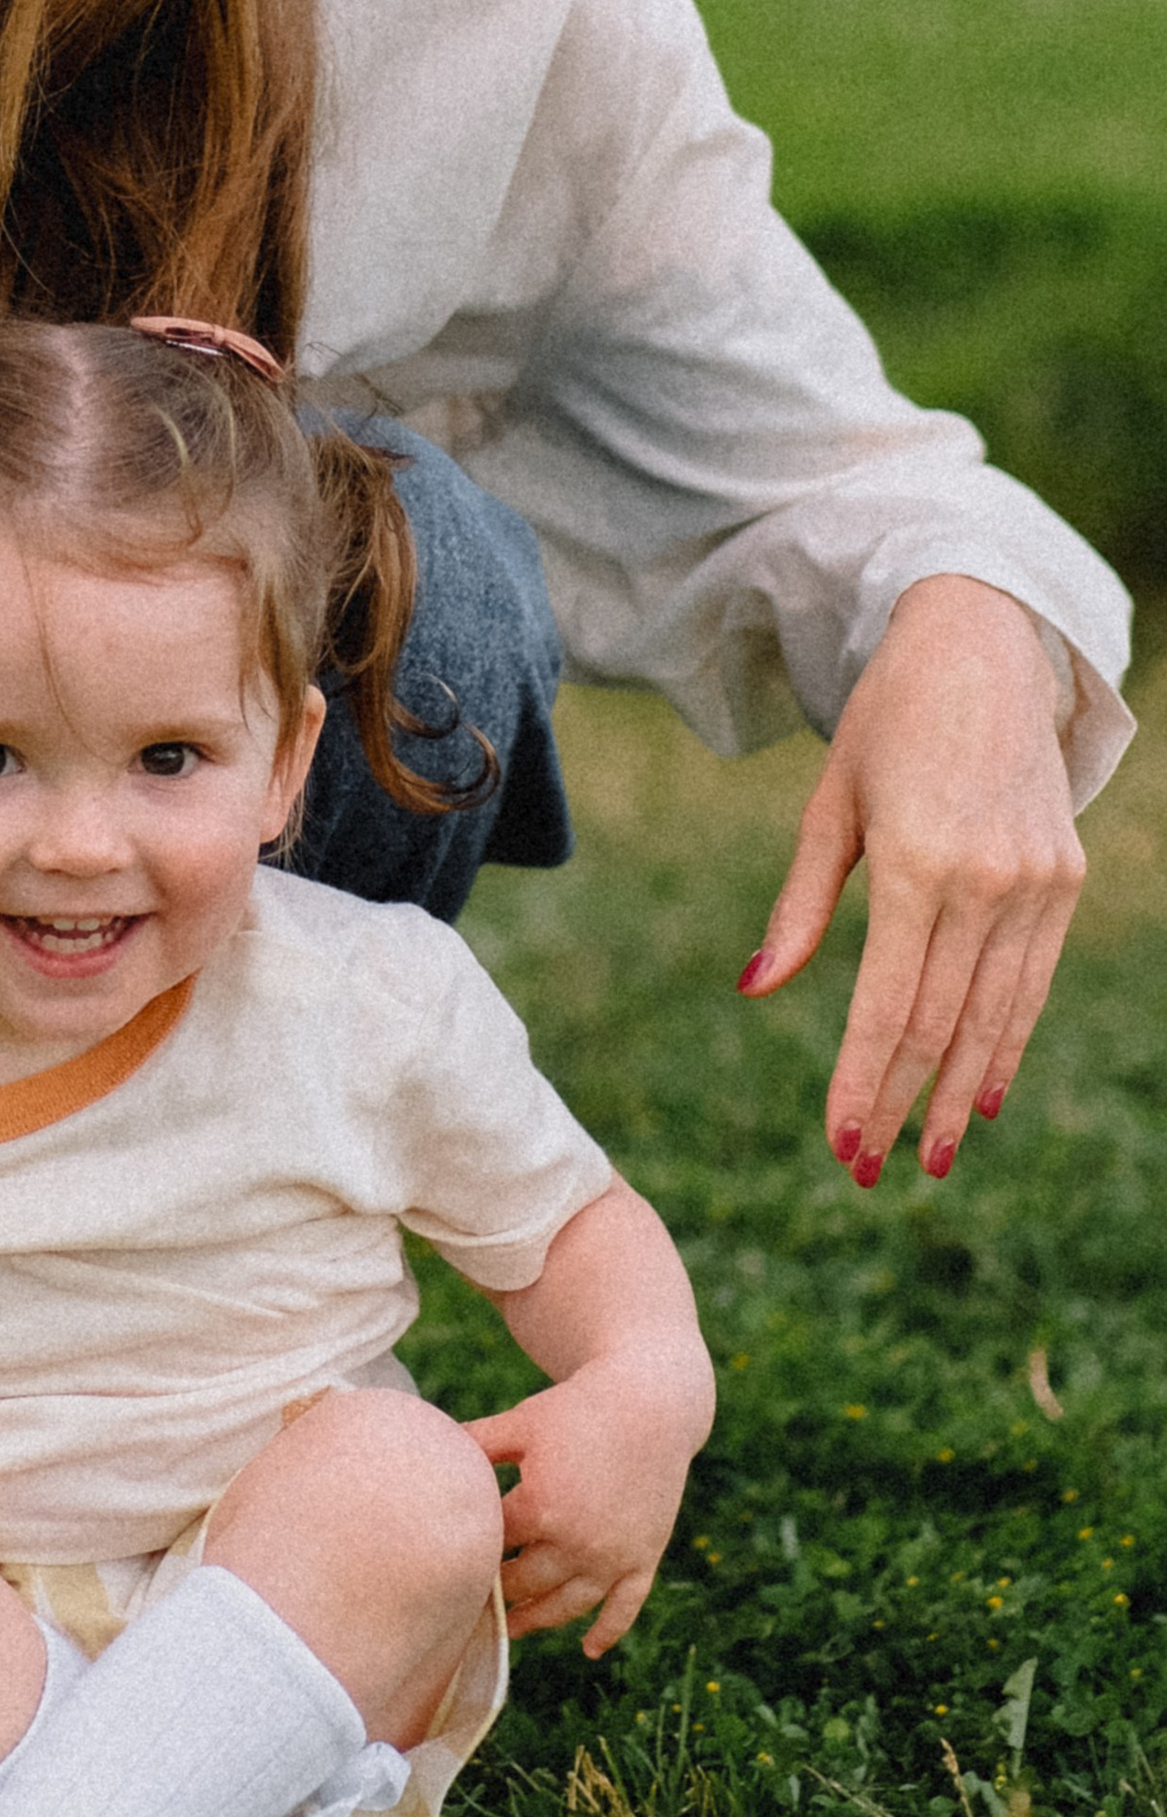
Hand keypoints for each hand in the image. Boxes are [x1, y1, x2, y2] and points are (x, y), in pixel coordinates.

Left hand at [467, 1357, 699, 1657]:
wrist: (650, 1402)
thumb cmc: (577, 1408)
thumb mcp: (520, 1422)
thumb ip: (476, 1442)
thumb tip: (431, 1447)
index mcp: (541, 1508)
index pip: (493, 1545)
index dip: (471, 1552)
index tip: (446, 1564)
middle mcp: (578, 1542)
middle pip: (526, 1583)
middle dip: (498, 1593)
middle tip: (469, 1604)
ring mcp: (614, 1556)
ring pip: (569, 1605)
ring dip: (539, 1620)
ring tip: (511, 1631)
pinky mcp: (644, 1557)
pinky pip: (625, 1608)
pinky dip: (609, 1632)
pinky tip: (590, 1650)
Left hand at [742, 577, 1082, 1184]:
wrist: (984, 647)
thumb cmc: (886, 724)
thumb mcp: (830, 806)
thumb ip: (800, 906)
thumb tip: (753, 989)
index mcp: (919, 863)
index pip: (887, 1005)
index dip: (862, 1082)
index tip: (837, 1142)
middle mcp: (988, 881)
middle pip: (940, 1023)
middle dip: (901, 1103)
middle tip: (869, 1169)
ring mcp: (1036, 883)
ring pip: (994, 1015)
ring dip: (958, 1093)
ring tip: (929, 1155)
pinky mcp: (1064, 879)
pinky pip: (1033, 981)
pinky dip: (1008, 1042)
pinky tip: (983, 1092)